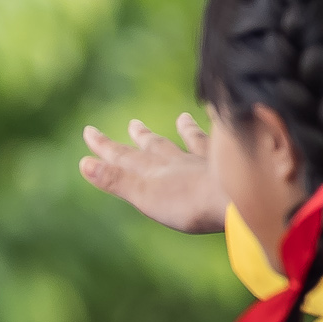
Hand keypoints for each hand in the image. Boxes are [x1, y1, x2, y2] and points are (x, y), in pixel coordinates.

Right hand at [79, 115, 226, 234]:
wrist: (239, 196)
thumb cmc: (191, 202)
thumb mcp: (145, 195)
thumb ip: (116, 180)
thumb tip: (83, 163)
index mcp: (156, 173)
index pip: (124, 158)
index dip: (105, 147)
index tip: (89, 132)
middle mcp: (179, 163)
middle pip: (156, 148)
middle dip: (141, 138)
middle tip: (133, 124)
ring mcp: (207, 163)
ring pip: (191, 143)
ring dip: (185, 132)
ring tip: (182, 119)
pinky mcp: (232, 167)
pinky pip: (228, 147)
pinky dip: (226, 135)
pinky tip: (229, 122)